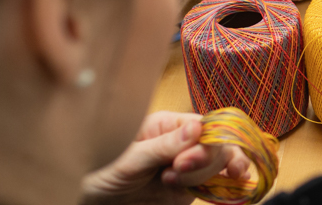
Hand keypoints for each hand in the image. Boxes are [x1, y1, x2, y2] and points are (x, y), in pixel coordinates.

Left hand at [80, 111, 250, 204]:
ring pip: (217, 168)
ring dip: (200, 178)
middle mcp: (182, 143)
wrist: (91, 202)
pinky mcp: (186, 189)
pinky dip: (225, 186)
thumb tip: (198, 128)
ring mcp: (187, 167)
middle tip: (174, 174)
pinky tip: (230, 185)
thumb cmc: (100, 171)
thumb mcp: (129, 158)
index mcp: (168, 125)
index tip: (183, 161)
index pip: (206, 126)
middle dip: (203, 163)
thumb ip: (164, 145)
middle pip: (217, 147)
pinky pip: (213, 185)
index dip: (205, 143)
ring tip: (168, 183)